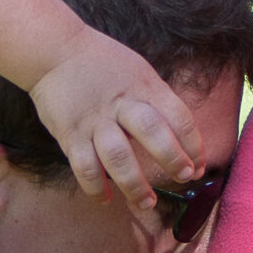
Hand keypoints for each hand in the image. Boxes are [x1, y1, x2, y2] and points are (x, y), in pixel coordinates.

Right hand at [29, 26, 203, 219]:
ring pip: (118, 157)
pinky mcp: (70, 134)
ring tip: (146, 202)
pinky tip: (105, 199)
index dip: (193, 144)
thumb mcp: (137, 71)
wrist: (54, 50)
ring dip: (135, 184)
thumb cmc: (101, 63)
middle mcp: (121, 104)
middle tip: (184, 177)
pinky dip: (95, 188)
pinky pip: (85, 167)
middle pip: (152, 132)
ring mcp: (94, 120)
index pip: (178, 115)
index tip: (199, 165)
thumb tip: (177, 135)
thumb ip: (155, 99)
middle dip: (172, 158)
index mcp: (143, 87)